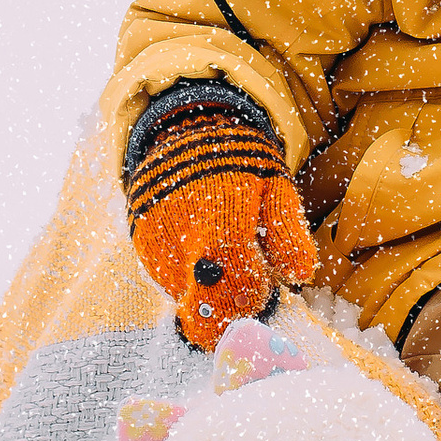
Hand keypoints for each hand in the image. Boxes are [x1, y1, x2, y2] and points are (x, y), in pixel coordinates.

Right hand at [123, 89, 316, 347]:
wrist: (188, 132)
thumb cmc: (242, 164)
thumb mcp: (275, 187)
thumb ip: (288, 232)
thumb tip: (300, 275)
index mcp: (223, 218)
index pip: (234, 283)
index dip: (251, 299)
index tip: (262, 292)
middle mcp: (181, 235)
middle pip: (203, 303)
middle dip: (227, 308)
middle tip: (244, 285)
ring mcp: (155, 241)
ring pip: (185, 296)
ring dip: (207, 290)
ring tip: (223, 253)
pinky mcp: (140, 244)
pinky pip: (167, 281)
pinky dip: (187, 278)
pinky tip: (200, 251)